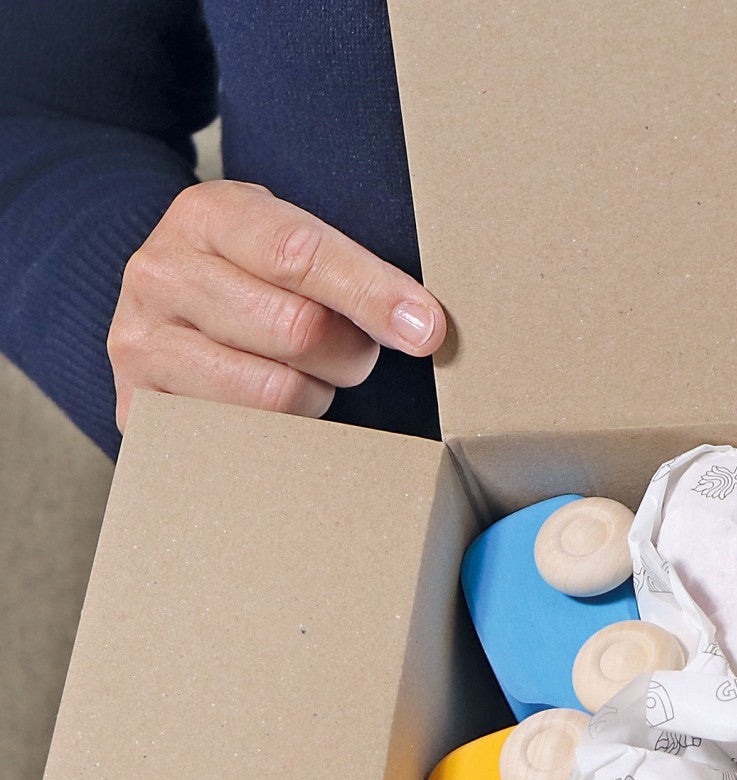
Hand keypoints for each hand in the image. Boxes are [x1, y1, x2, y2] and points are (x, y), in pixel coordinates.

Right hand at [107, 179, 446, 429]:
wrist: (167, 310)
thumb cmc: (254, 280)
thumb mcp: (292, 246)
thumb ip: (351, 271)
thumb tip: (424, 327)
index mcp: (208, 215)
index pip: (300, 255)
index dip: (372, 295)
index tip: (426, 330)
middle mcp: (161, 273)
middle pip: (298, 330)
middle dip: (349, 352)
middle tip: (352, 351)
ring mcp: (142, 344)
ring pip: (277, 393)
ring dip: (317, 393)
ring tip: (306, 374)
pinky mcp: (141, 409)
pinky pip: (246, 438)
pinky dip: (284, 430)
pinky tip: (276, 408)